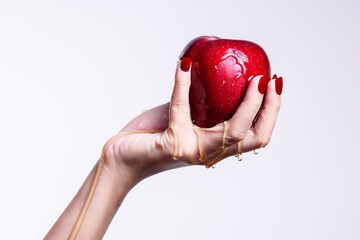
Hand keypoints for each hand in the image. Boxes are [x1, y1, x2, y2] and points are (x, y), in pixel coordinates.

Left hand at [103, 60, 281, 186]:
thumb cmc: (152, 135)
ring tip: (254, 79)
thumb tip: (214, 75)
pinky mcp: (172, 144)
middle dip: (268, 109)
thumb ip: (199, 104)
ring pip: (231, 132)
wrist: (122, 156)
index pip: (254, 137)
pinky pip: (180, 109)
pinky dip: (181, 84)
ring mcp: (193, 151)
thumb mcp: (182, 116)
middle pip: (252, 138)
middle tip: (270, 81)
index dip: (270, 114)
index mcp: (215, 147)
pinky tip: (183, 64)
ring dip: (247, 103)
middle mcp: (208, 153)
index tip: (275, 86)